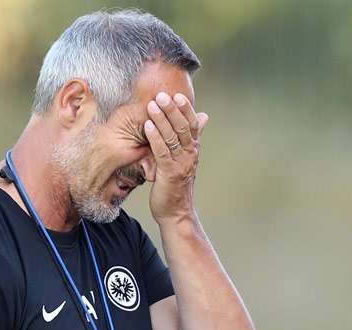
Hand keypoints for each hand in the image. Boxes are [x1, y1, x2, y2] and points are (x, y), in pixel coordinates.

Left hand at [144, 91, 208, 223]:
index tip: (177, 95)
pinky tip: (147, 125)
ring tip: (152, 105)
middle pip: (183, 127)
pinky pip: (162, 151)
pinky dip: (155, 137)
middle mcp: (190, 155)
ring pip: (173, 137)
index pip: (192, 124)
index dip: (186, 109)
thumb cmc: (176, 184)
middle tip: (162, 95)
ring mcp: (181, 164)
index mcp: (193, 150)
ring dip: (162, 119)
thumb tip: (204, 117)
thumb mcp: (185, 158)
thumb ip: (191, 137)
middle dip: (172, 110)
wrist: (176, 212)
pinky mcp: (169, 173)